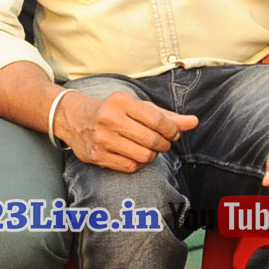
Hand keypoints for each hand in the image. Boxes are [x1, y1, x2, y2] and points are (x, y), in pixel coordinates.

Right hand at [56, 90, 197, 172]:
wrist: (73, 118)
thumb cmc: (112, 110)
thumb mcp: (136, 106)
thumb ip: (165, 115)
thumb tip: (194, 122)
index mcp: (121, 101)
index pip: (157, 120)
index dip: (172, 130)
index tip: (173, 133)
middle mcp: (110, 119)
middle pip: (152, 140)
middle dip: (164, 144)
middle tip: (162, 143)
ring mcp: (102, 139)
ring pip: (143, 156)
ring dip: (152, 155)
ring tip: (148, 148)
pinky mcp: (96, 156)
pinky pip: (130, 166)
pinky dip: (138, 163)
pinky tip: (134, 154)